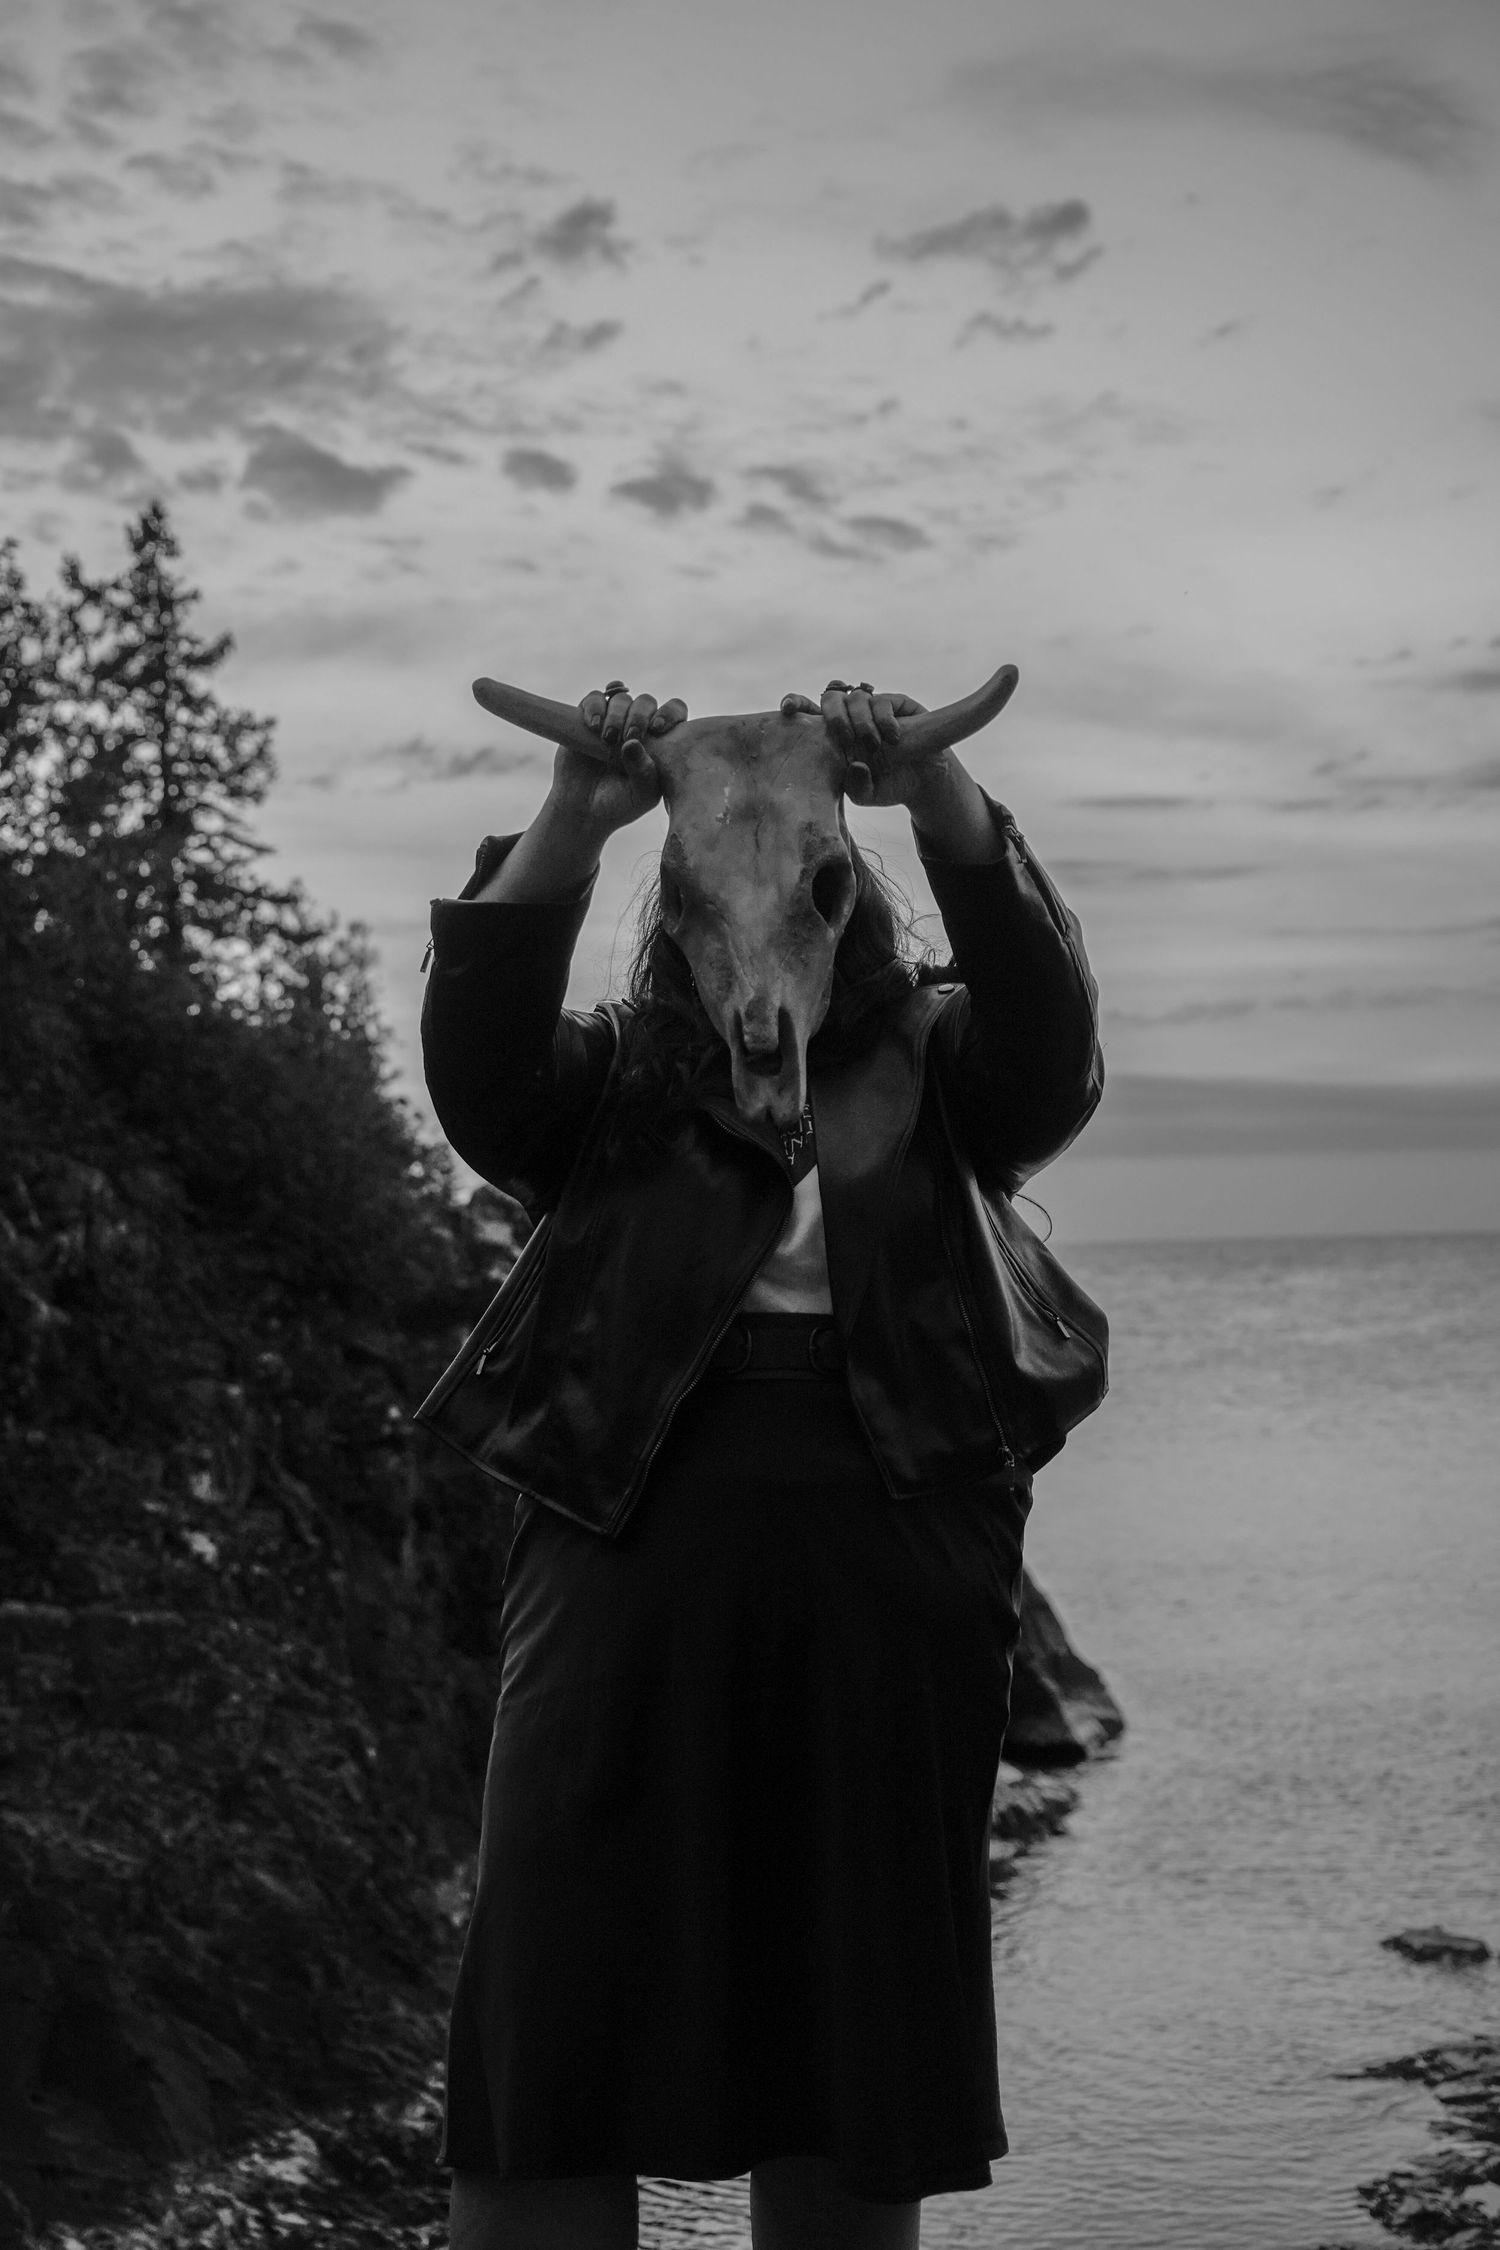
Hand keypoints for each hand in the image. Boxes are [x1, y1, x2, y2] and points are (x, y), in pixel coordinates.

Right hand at [550, 681, 687, 835]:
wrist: (582, 811)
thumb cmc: (620, 805)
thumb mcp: (640, 795)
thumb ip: (643, 771)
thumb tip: (633, 742)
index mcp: (661, 741)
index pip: (674, 712)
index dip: (670, 713)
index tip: (658, 728)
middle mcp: (639, 726)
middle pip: (646, 702)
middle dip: (639, 715)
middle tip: (629, 736)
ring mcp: (613, 720)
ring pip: (621, 698)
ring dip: (617, 714)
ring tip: (608, 737)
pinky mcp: (588, 719)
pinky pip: (594, 699)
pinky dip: (595, 706)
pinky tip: (593, 725)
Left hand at [779, 681, 933, 806]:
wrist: (923, 782)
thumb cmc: (886, 787)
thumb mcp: (866, 795)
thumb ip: (855, 786)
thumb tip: (855, 766)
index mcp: (833, 737)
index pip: (809, 713)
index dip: (796, 704)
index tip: (786, 710)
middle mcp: (851, 717)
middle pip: (830, 698)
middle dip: (833, 714)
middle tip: (844, 737)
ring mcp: (873, 708)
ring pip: (855, 698)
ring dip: (861, 722)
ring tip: (873, 746)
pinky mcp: (896, 704)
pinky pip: (881, 701)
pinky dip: (884, 719)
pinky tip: (892, 737)